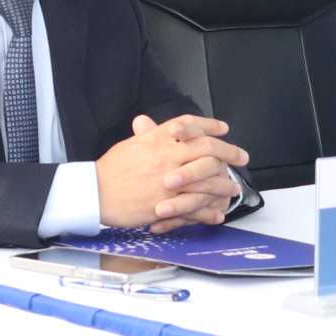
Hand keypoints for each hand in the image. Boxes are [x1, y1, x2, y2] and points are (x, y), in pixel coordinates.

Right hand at [97, 114, 249, 231]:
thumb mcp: (130, 145)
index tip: (224, 129)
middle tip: (241, 156)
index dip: (210, 126)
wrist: (94, 193)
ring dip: (225, 184)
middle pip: (207, 149)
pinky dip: (209, 211)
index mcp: (156, 140)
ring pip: (207, 180)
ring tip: (234, 188)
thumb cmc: (109, 170)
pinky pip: (195, 208)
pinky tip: (218, 212)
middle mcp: (166, 157)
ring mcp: (168, 181)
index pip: (190, 125)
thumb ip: (146, 135)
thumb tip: (149, 123)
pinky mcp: (166, 204)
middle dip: (229, 152)